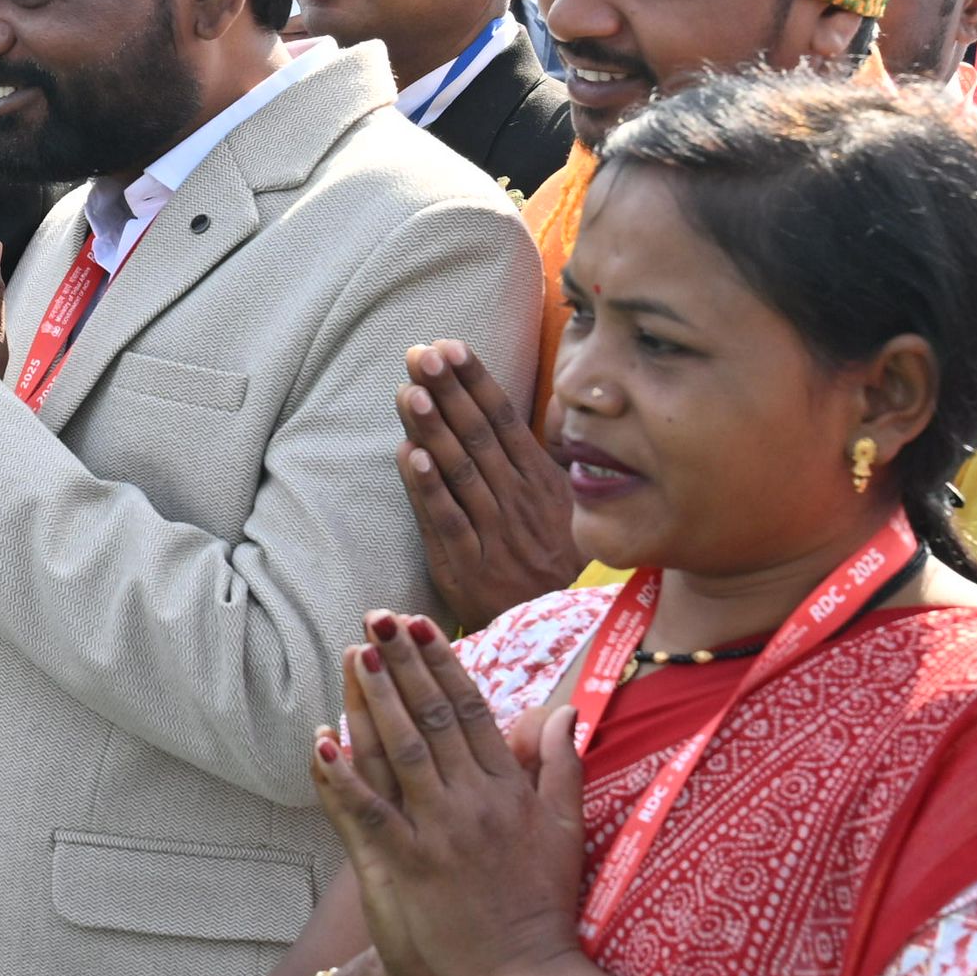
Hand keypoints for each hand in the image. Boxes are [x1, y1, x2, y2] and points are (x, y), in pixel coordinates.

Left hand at [306, 613, 583, 975]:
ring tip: (354, 655)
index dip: (443, 663)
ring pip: (402, 753)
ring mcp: (439, 833)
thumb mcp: (566, 828)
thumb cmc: (544, 901)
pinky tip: (322, 743)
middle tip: (377, 618)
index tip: (421, 626)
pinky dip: (345, 779)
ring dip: (376, 701)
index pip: (470, 710)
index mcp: (509, 788)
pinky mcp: (409, 867)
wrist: (524, 971)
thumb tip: (562, 711)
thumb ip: (562, 766)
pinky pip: (370, 815)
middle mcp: (473, 802)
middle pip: (432, 719)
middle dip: (403, 664)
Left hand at [400, 343, 578, 624]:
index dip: (474, 381)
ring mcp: (493, 534)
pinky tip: (411, 456)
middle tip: (420, 352)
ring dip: (433, 429)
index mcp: (541, 481)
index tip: (450, 345)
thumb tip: (533, 406)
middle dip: (447, 391)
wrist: (560, 630)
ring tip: (409, 390)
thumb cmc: (558, 562)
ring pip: (460, 472)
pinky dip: (429, 488)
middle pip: (477, 436)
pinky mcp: (468, 567)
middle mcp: (518, 501)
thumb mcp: (567, 505)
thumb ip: (544, 459)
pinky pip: (447, 522)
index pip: (503, 419)